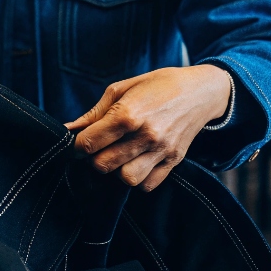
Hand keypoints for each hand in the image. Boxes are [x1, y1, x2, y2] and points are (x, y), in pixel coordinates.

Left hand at [65, 65, 230, 191]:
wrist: (201, 91)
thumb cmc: (157, 86)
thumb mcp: (121, 89)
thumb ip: (94, 113)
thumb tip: (69, 129)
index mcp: (128, 114)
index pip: (89, 143)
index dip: (78, 145)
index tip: (80, 142)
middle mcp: (146, 135)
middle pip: (103, 165)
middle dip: (94, 158)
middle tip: (100, 147)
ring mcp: (162, 150)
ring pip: (126, 179)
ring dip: (117, 170)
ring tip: (120, 156)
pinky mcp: (174, 161)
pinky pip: (148, 184)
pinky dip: (138, 178)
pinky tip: (137, 161)